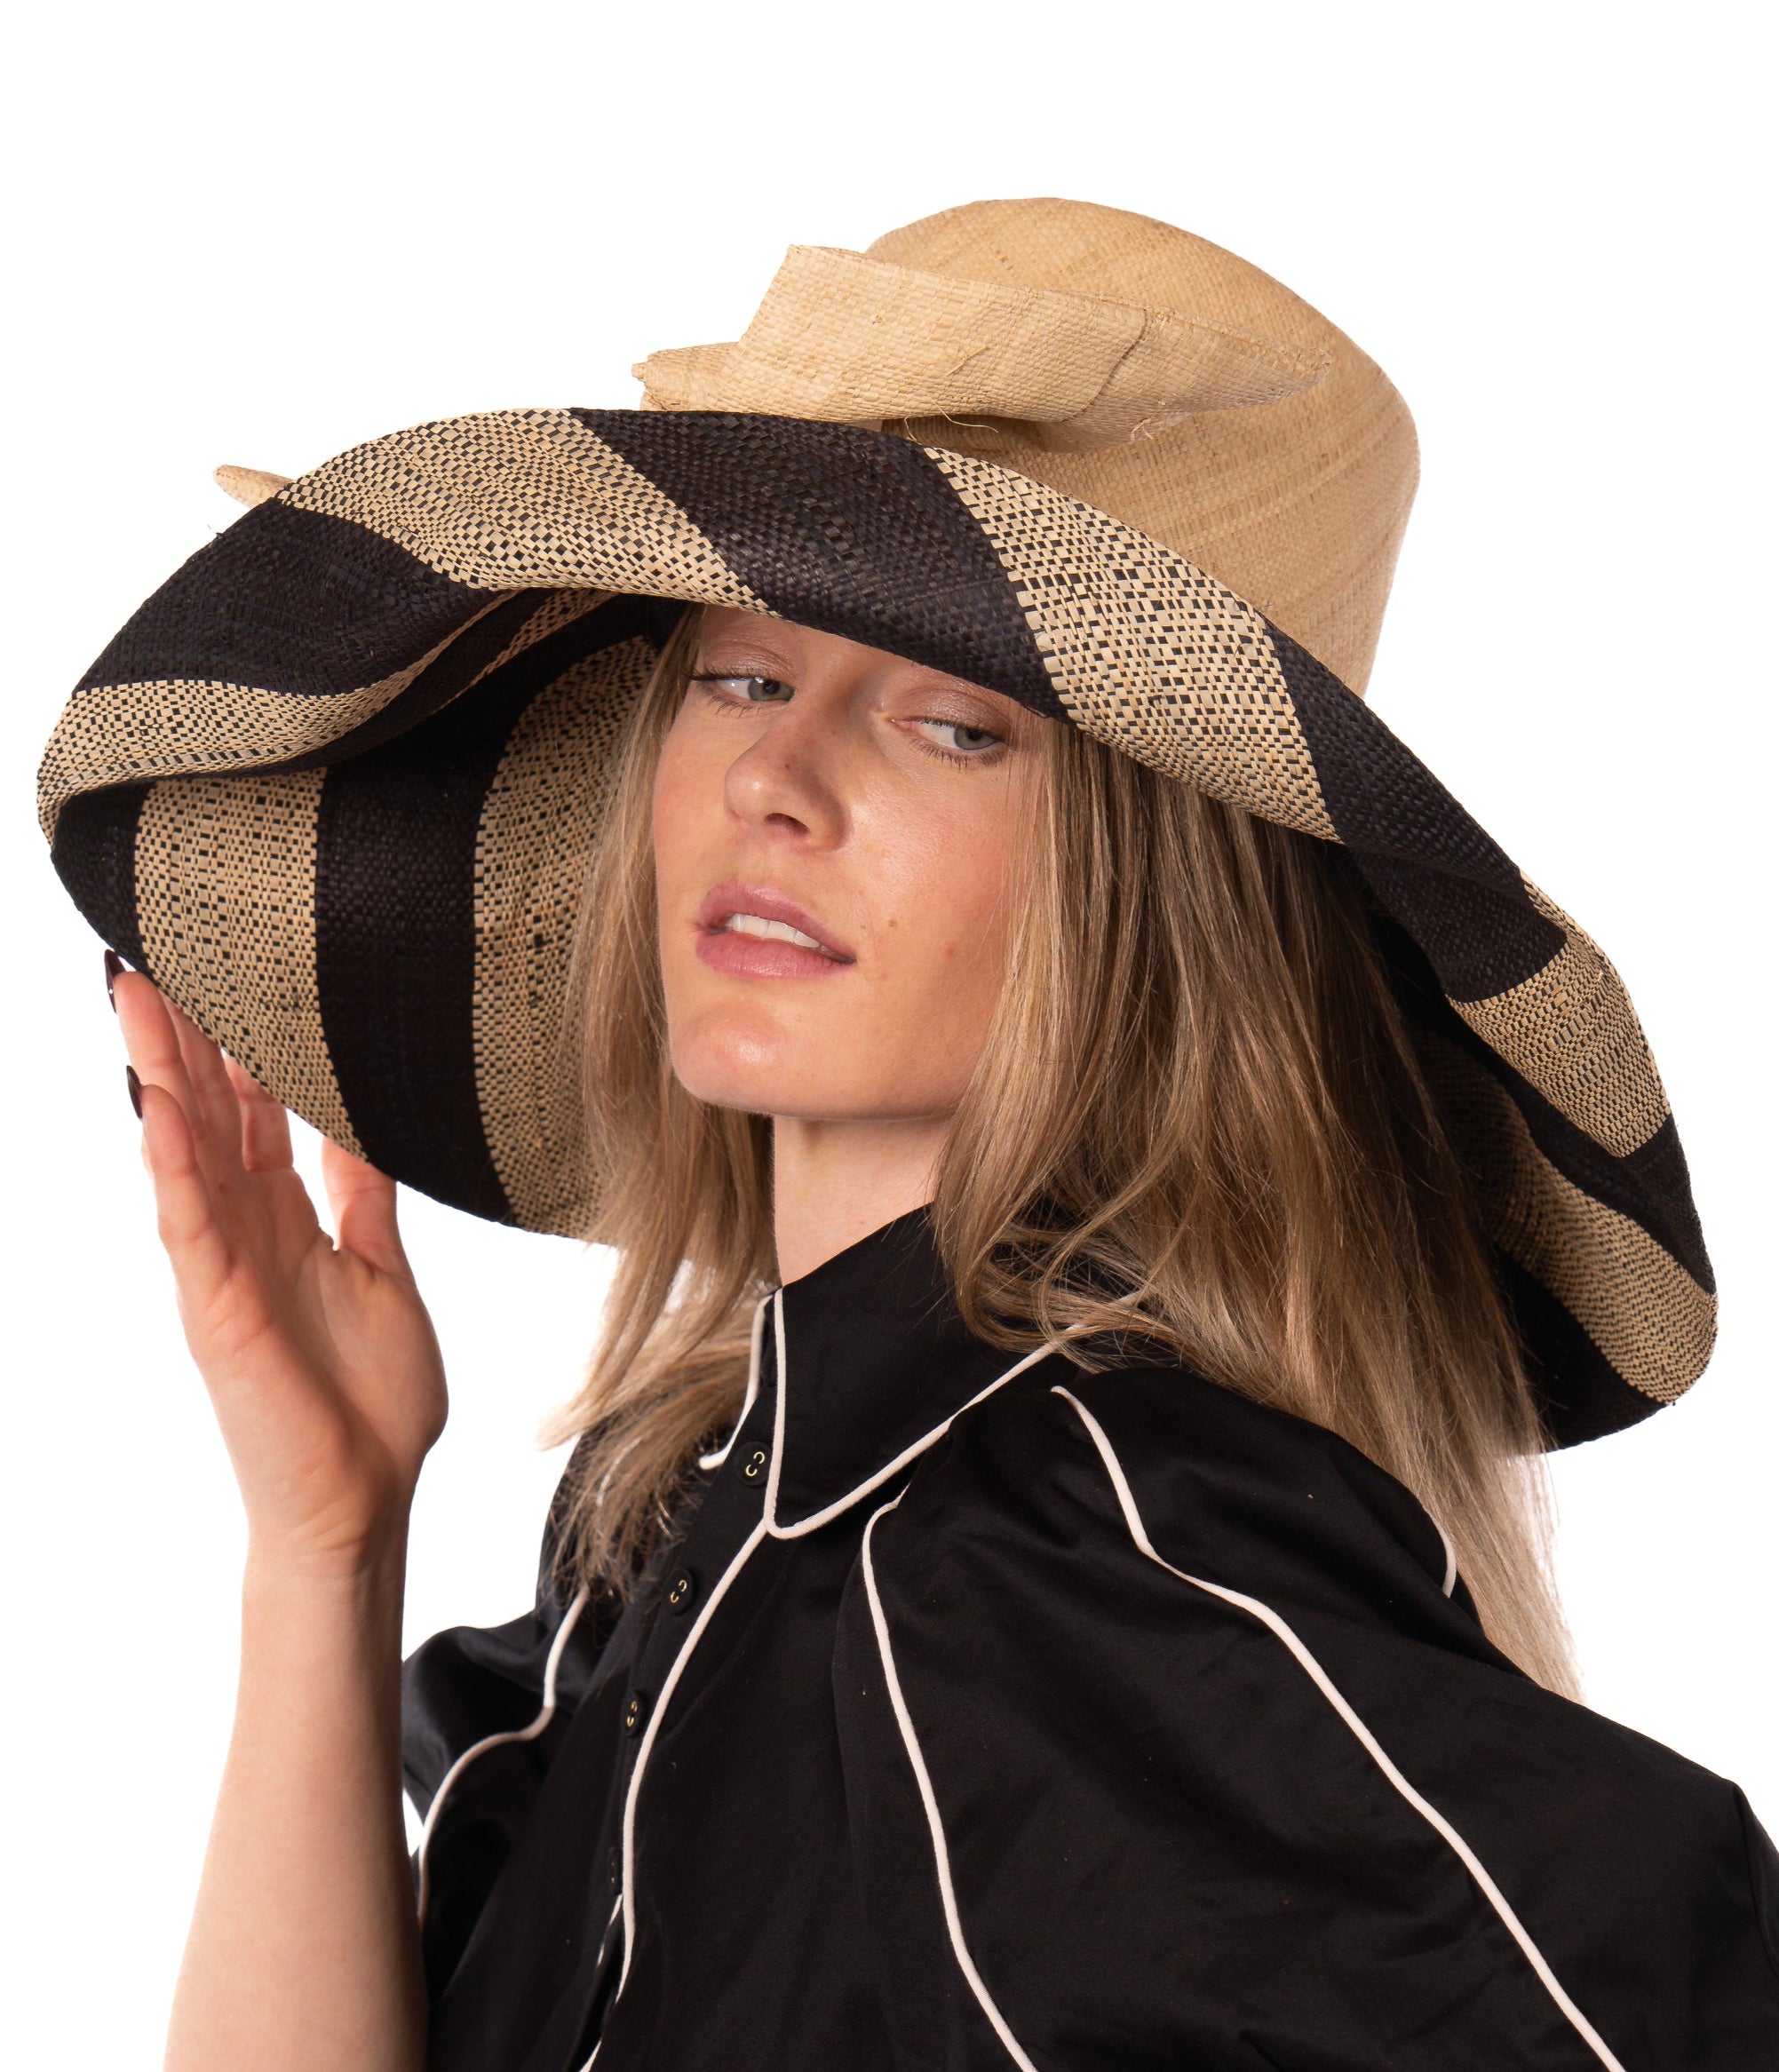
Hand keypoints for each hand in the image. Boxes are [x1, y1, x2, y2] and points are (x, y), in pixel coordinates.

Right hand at [113, 967, 446, 1571]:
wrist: (365, 1498)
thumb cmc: (371, 1402)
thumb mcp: (380, 1269)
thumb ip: (362, 1198)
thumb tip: (360, 1128)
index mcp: (289, 1221)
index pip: (252, 1114)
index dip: (237, 1047)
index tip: (225, 977)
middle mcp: (246, 1233)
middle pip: (205, 1114)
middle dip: (181, 1037)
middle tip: (153, 956)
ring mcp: (223, 1268)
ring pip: (182, 1151)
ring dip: (160, 1074)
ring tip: (133, 997)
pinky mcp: (216, 1309)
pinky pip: (188, 1224)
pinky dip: (172, 1165)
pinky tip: (158, 1110)